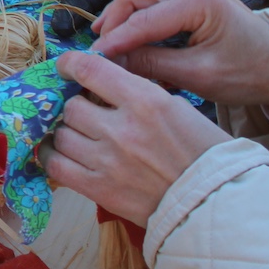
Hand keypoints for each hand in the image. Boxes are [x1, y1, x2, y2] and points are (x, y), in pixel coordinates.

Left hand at [43, 50, 230, 225]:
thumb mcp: (177, 108)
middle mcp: (121, 129)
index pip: (89, 69)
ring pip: (62, 134)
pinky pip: (57, 166)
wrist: (215, 203)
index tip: (65, 67)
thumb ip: (137, 94)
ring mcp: (107, 161)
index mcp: (145, 101)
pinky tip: (60, 153)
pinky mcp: (100, 190)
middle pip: (71, 105)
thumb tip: (101, 87)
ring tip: (75, 133)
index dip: (69, 65)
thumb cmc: (203, 153)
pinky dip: (53, 156)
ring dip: (65, 131)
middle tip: (83, 111)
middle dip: (75, 106)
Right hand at [89, 0, 268, 110]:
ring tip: (112, 47)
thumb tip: (111, 61)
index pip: (143, 18)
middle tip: (103, 52)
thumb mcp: (199, 76)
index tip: (92, 59)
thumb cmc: (248, 74)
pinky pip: (152, 0)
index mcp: (200, 0)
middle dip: (114, 21)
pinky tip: (130, 40)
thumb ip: (152, 65)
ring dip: (123, 18)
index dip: (115, 39)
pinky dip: (137, 18)